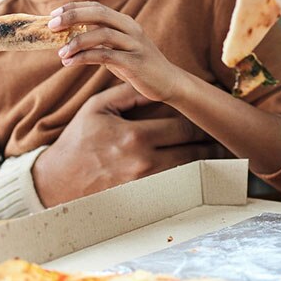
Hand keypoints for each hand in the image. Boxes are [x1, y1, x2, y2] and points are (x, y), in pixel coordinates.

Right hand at [32, 83, 221, 205]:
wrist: (55, 181)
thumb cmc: (78, 140)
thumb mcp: (98, 108)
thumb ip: (129, 93)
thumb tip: (157, 83)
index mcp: (134, 136)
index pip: (183, 128)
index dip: (202, 123)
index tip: (212, 117)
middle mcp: (142, 162)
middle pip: (193, 152)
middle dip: (211, 144)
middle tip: (226, 137)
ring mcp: (143, 183)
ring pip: (189, 172)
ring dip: (206, 163)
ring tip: (220, 153)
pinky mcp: (141, 197)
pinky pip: (175, 187)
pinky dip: (190, 179)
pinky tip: (201, 171)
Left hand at [50, 1, 188, 102]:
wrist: (168, 82)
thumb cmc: (139, 65)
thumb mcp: (119, 48)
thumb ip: (100, 40)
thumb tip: (69, 36)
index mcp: (126, 22)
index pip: (98, 6)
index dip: (75, 7)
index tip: (53, 13)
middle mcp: (131, 29)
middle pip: (100, 14)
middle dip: (73, 17)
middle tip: (51, 25)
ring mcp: (135, 45)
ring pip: (103, 34)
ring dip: (77, 41)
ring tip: (60, 52)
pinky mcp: (135, 62)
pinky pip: (107, 56)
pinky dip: (85, 58)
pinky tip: (70, 63)